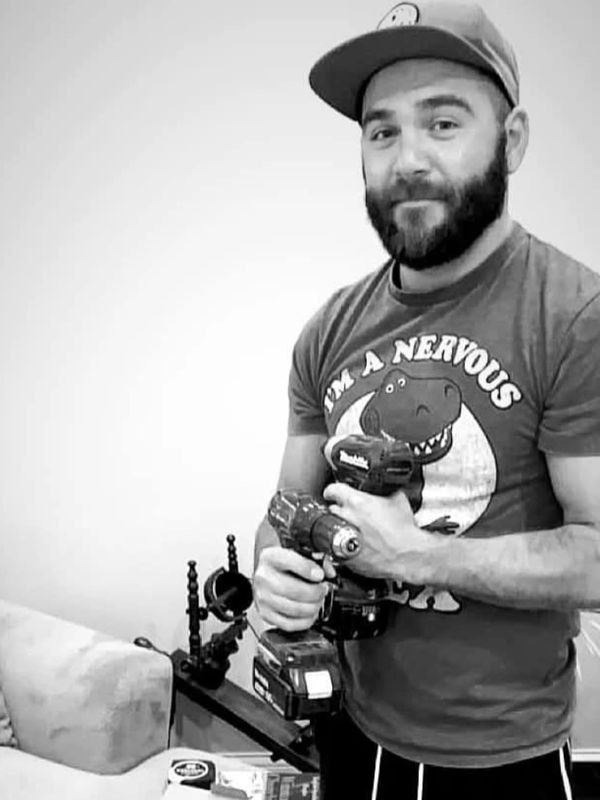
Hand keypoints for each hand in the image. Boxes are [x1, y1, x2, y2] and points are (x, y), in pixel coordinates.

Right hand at [253, 546, 336, 631]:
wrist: (266, 573)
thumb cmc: (283, 564)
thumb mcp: (297, 552)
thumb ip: (317, 559)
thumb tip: (330, 573)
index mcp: (271, 557)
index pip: (289, 562)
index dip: (308, 570)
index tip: (320, 575)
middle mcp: (264, 577)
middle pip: (294, 590)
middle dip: (316, 592)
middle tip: (323, 589)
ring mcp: (263, 598)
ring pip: (295, 609)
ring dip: (313, 607)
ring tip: (318, 600)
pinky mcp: (266, 615)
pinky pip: (290, 624)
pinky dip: (306, 621)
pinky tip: (310, 612)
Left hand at [322, 483, 440, 583]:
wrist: (408, 555)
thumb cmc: (403, 531)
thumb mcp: (398, 500)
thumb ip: (385, 491)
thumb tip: (384, 488)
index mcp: (356, 502)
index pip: (332, 489)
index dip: (334, 490)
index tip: (335, 493)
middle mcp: (346, 518)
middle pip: (331, 509)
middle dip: (340, 510)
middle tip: (351, 513)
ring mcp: (343, 537)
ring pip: (332, 528)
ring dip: (340, 527)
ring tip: (354, 530)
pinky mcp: (344, 556)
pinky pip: (337, 547)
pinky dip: (344, 544)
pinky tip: (357, 544)